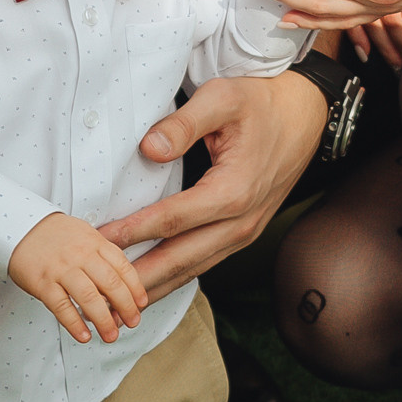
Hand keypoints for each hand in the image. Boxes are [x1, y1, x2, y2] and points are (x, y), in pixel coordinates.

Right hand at [10, 212, 147, 346]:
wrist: (20, 226)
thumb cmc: (56, 235)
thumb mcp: (85, 235)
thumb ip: (102, 257)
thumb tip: (121, 287)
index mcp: (94, 243)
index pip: (122, 267)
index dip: (135, 287)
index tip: (141, 304)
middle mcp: (81, 255)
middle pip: (110, 283)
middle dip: (125, 306)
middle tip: (133, 322)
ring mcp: (61, 269)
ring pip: (88, 297)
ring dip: (103, 320)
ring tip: (111, 336)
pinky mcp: (42, 283)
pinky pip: (62, 306)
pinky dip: (74, 324)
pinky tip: (84, 336)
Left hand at [103, 68, 326, 302]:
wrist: (302, 117)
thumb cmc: (259, 105)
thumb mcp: (223, 98)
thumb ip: (184, 123)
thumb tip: (149, 149)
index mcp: (235, 190)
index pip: (174, 219)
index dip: (134, 231)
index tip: (99, 240)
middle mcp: (241, 221)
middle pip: (181, 258)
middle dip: (137, 276)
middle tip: (99, 289)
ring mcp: (244, 233)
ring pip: (192, 269)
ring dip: (154, 287)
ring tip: (116, 303)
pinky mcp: (242, 235)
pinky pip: (203, 264)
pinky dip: (173, 278)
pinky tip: (148, 287)